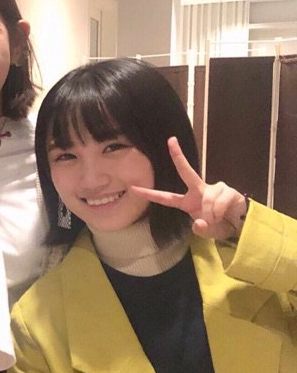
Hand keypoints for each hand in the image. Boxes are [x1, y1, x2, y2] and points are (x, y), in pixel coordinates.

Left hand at [129, 136, 247, 239]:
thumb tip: (199, 222)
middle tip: (170, 140)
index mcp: (187, 202)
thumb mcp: (206, 232)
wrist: (240, 224)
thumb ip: (201, 230)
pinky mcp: (227, 189)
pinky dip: (220, 211)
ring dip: (212, 213)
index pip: (165, 198)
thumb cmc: (218, 225)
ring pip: (207, 199)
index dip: (149, 194)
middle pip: (186, 171)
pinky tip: (224, 213)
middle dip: (178, 156)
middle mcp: (198, 191)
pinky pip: (220, 201)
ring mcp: (213, 188)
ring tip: (216, 218)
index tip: (132, 188)